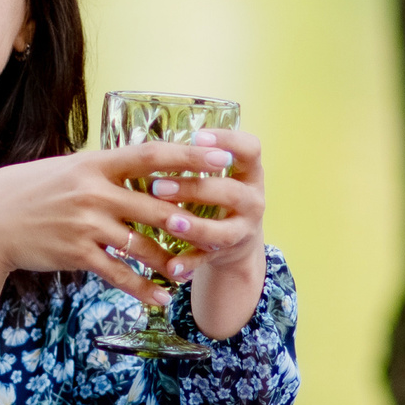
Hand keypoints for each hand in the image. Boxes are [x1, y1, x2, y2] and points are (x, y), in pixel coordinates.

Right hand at [0, 139, 245, 306]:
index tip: (222, 157)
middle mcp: (94, 191)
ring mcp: (86, 223)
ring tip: (192, 272)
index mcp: (96, 163)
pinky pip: (119, 273)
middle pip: (155, 205)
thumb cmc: (33, 192)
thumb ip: (106, 170)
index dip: (190, 156)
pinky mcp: (77, 253)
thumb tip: (142, 164)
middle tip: (221, 227)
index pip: (152, 155)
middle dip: (191, 219)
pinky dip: (143, 288)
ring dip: (171, 261)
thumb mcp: (69, 169)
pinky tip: (160, 298)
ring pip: (142, 245)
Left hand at [155, 129, 267, 339]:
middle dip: (195, 189)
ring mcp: (244, 230)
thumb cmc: (216, 195)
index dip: (227, 141)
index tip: (196, 138)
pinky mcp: (227, 254)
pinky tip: (171, 266)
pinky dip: (188, 263)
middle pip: (231, 192)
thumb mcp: (219, 174)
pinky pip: (207, 260)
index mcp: (250, 173)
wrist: (236, 240)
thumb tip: (152, 141)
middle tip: (158, 186)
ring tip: (169, 223)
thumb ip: (195, 159)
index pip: (251, 149)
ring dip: (196, 227)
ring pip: (224, 232)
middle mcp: (253, 201)